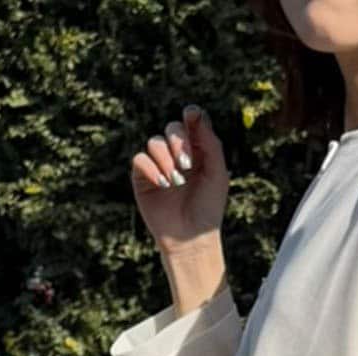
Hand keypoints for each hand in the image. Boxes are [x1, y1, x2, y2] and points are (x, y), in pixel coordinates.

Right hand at [131, 102, 228, 253]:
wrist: (191, 238)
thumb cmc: (208, 208)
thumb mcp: (217, 174)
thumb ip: (210, 143)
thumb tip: (195, 114)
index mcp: (198, 151)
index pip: (192, 123)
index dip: (191, 115)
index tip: (191, 115)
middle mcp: (177, 155)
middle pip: (172, 127)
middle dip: (178, 140)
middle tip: (186, 163)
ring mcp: (159, 165)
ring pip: (155, 142)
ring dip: (166, 159)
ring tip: (176, 182)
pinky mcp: (142, 179)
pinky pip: (140, 159)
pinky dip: (151, 168)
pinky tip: (163, 184)